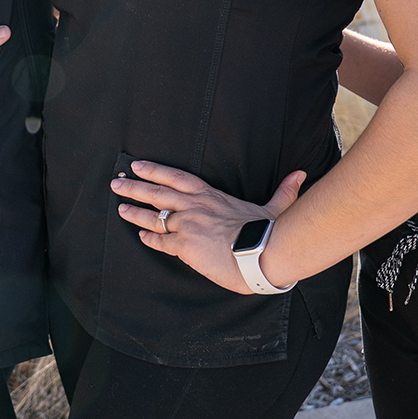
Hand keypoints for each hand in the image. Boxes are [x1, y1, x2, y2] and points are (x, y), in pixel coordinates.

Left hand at [111, 160, 307, 294]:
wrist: (260, 253)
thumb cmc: (267, 231)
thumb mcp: (275, 207)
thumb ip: (283, 191)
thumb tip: (301, 174)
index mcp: (211, 196)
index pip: (176, 177)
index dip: (155, 170)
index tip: (137, 166)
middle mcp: (194, 207)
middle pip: (157, 193)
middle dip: (134, 187)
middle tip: (116, 183)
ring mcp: (187, 226)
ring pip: (154, 216)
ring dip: (135, 212)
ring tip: (120, 208)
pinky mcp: (184, 246)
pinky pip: (161, 242)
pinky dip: (150, 238)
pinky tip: (141, 235)